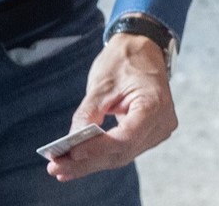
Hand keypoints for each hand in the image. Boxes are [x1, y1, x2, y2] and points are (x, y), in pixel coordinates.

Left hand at [47, 34, 175, 181]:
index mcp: (155, 104)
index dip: (98, 148)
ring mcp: (158, 131)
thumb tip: (72, 145)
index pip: (125, 137)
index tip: (71, 153)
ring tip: (61, 168)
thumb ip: (88, 115)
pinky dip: (100, 156)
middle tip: (56, 168)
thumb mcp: (102, 84)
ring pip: (121, 155)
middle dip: (87, 162)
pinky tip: (78, 163)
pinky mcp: (149, 135)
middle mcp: (162, 122)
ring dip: (90, 163)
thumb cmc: (125, 62)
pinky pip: (123, 150)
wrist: (144, 50)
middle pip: (121, 152)